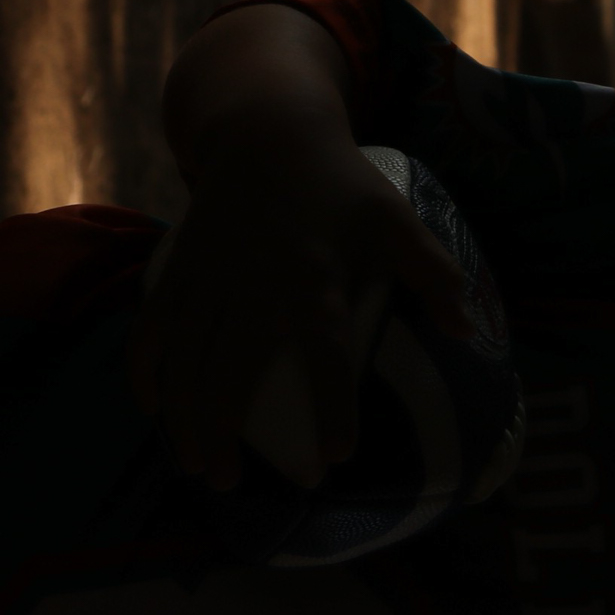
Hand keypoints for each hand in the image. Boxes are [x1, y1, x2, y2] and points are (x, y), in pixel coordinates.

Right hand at [130, 149, 469, 489]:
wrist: (266, 129)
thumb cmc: (339, 183)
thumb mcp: (394, 219)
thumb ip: (432, 273)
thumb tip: (469, 331)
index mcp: (313, 276)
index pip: (324, 351)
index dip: (331, 405)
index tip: (336, 456)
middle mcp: (253, 283)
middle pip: (230, 370)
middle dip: (225, 433)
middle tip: (233, 486)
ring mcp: (208, 278)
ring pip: (184, 360)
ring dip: (184, 418)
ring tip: (198, 468)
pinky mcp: (178, 271)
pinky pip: (152, 328)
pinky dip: (145, 370)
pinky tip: (153, 412)